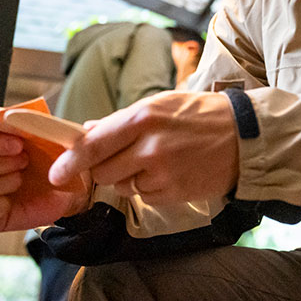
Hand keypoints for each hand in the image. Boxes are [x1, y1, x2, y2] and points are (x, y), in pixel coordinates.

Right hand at [0, 124, 90, 231]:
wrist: (66, 184)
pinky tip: (13, 199)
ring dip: (6, 182)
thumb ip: (23, 119)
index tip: (19, 143)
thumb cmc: (48, 154)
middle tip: (25, 160)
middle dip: (0, 163)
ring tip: (22, 177)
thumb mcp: (42, 132)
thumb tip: (5, 113)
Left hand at [49, 90, 238, 205]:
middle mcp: (149, 146)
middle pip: (103, 170)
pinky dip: (149, 187)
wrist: (244, 136)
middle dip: (105, 166)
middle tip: (124, 156)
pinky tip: (169, 172)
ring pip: (122, 185)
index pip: (94, 144)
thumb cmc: (200, 115)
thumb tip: (88, 132)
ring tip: (156, 160)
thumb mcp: (161, 104)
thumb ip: (122, 120)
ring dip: (128, 177)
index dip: (71, 161)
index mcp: (143, 117)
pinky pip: (144, 195)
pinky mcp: (173, 193)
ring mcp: (162, 172)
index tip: (56, 173)